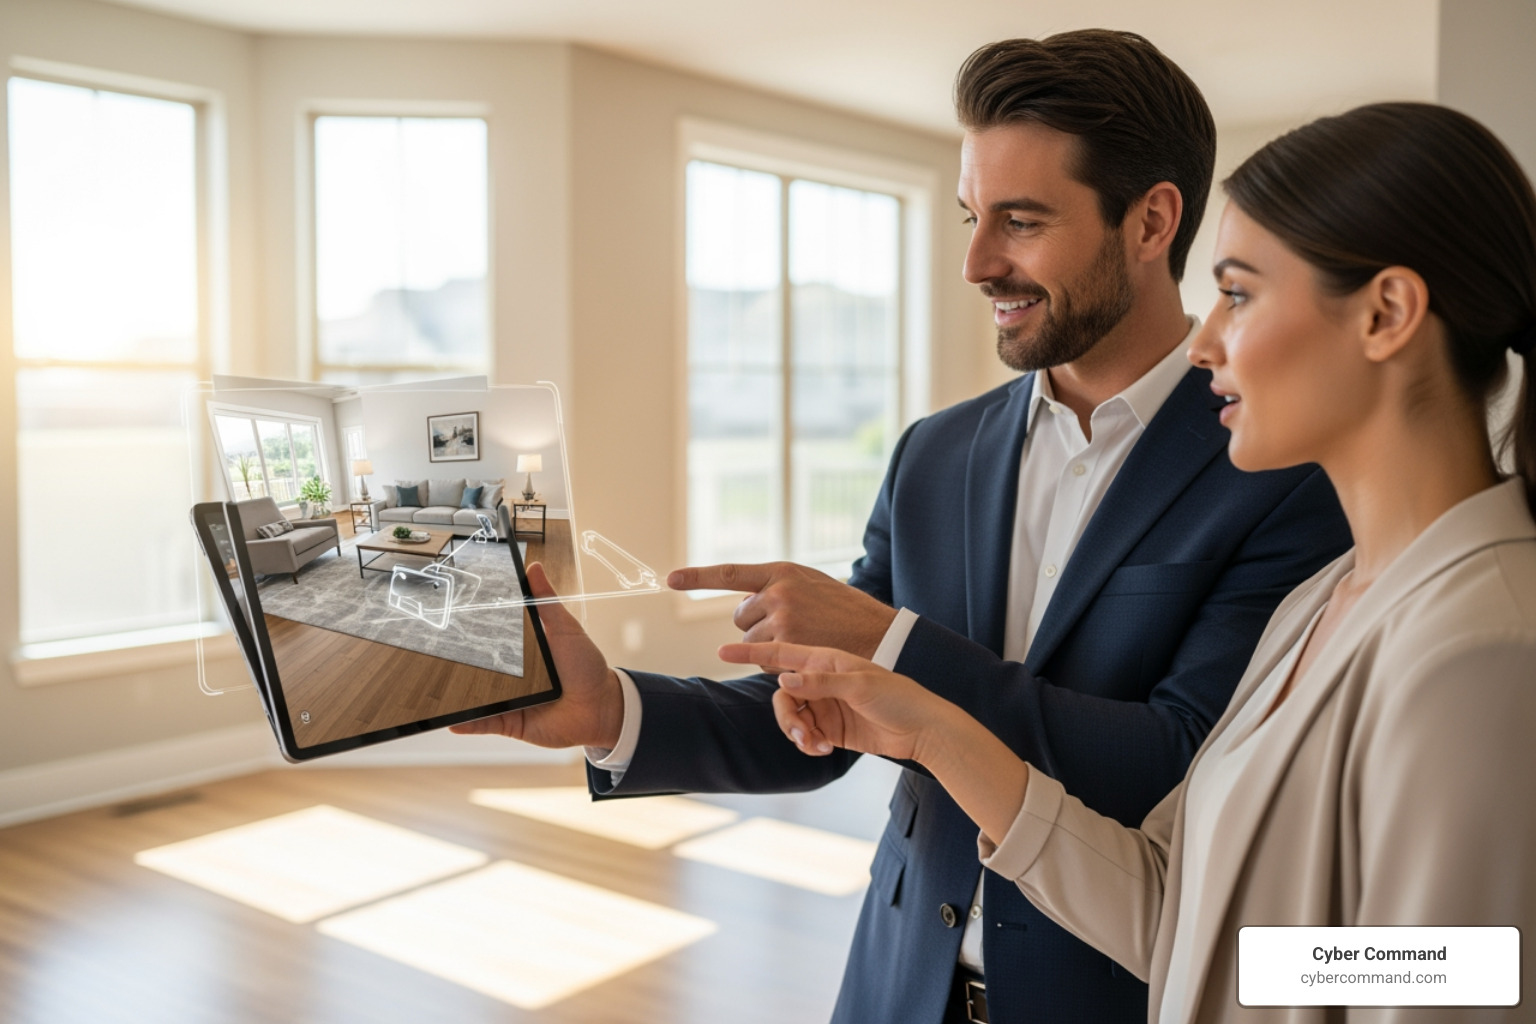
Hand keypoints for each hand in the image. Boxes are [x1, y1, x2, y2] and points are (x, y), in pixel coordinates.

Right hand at [450, 561, 624, 749]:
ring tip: (432, 691)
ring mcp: (507, 699)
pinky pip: (484, 723)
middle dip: (454, 663)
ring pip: (474, 697)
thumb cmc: (586, 667)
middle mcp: (510, 675)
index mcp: (520, 651)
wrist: (601, 707)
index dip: (469, 630)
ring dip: (455, 696)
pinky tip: (451, 721)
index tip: (447, 617)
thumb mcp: (565, 629)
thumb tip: (533, 568)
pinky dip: (467, 723)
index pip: (488, 638)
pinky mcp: (510, 722)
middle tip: (431, 653)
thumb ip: (546, 601)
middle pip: (476, 668)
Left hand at [669, 561, 897, 658]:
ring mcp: (781, 619)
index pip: (730, 573)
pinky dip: (777, 662)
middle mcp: (777, 592)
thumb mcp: (811, 584)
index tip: (669, 579)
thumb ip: (778, 587)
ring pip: (750, 641)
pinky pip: (764, 659)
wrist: (877, 633)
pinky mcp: (786, 646)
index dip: (697, 577)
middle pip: (740, 617)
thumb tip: (743, 601)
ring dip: (768, 645)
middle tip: (792, 626)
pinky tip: (803, 652)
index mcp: (781, 571)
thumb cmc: (842, 610)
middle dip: (757, 625)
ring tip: (802, 638)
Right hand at [717, 640, 953, 762]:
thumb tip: (783, 678)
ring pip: (790, 717)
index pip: (782, 653)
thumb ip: (821, 682)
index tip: (721, 651)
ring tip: (814, 745)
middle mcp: (820, 681)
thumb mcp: (861, 685)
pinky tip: (822, 750)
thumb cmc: (898, 698)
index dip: (751, 652)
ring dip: (796, 733)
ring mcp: (824, 705)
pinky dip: (806, 743)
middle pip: (782, 695)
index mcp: (826, 660)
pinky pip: (803, 735)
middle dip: (785, 715)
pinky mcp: (829, 729)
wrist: (923, 730)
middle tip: (800, 732)